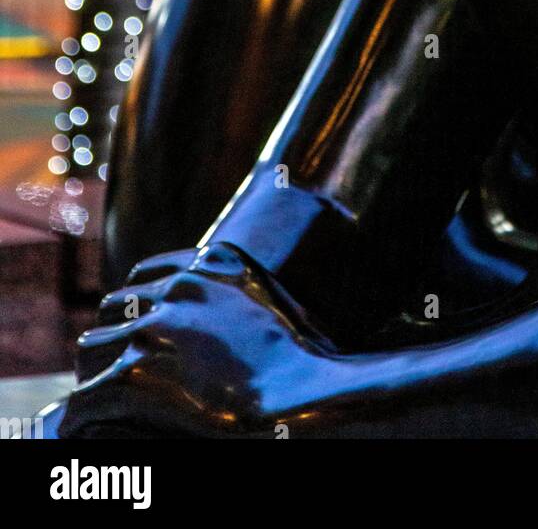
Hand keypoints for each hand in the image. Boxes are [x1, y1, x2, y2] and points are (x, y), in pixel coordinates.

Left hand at [61, 242, 347, 437]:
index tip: (134, 321)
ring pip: (94, 346)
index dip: (136, 301)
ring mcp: (156, 328)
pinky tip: (93, 416)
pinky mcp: (139, 372)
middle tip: (113, 360)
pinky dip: (90, 407)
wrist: (301, 393)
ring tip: (97, 386)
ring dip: (96, 367)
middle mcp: (178, 288)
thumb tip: (241, 312)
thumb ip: (247, 295)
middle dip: (114, 333)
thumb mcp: (279, 305)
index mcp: (212, 264)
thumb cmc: (304, 360)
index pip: (146, 273)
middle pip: (116, 305)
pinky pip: (92, 392)